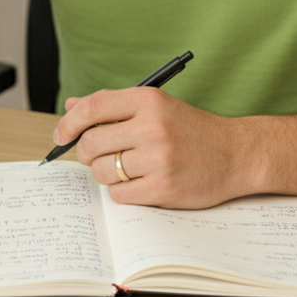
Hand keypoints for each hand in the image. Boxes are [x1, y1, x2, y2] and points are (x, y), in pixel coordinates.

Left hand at [52, 87, 250, 208]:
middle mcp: (152, 127)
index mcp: (148, 100)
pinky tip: (138, 184)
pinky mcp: (165, 189)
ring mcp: (159, 159)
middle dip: (86, 153)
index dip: (69, 123)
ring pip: (103, 171)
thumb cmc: (190, 129)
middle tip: (96, 156)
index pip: (93, 107)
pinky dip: (122, 192)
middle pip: (92, 143)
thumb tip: (71, 107)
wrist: (236, 153)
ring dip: (106, 174)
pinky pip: (120, 195)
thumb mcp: (155, 106)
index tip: (60, 135)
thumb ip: (112, 106)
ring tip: (124, 169)